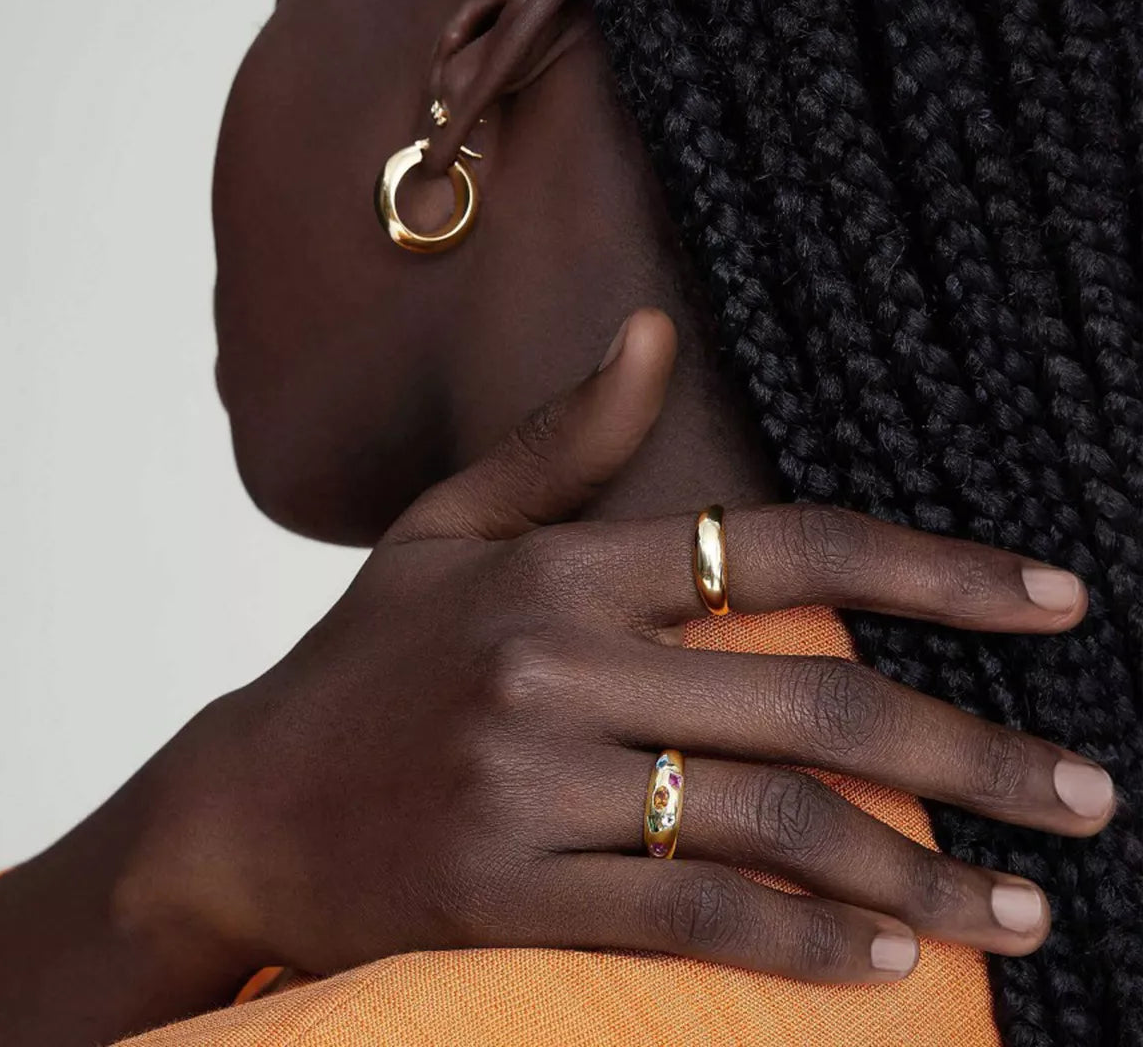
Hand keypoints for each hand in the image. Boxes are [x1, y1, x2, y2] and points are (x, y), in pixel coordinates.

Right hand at [139, 309, 1111, 988]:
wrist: (237, 805)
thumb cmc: (357, 662)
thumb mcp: (445, 531)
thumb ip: (560, 440)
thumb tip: (649, 332)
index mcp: (554, 570)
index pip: (774, 546)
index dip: (929, 569)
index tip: (1056, 599)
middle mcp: (549, 666)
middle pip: (805, 700)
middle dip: (970, 752)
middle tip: (1087, 793)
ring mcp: (523, 784)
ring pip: (765, 826)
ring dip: (915, 874)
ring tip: (1025, 907)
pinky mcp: (497, 893)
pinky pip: (683, 921)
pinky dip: (800, 946)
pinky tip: (888, 963)